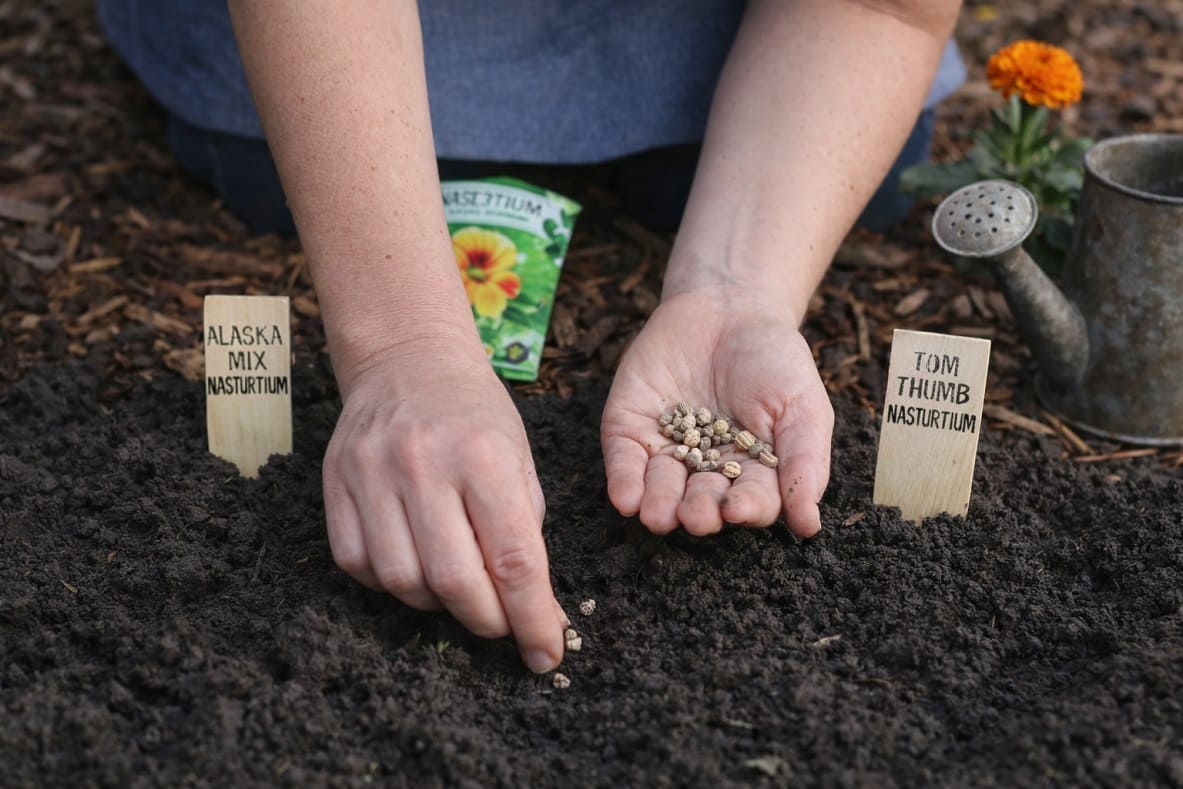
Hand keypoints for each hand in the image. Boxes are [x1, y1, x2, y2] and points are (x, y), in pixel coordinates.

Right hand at [322, 339, 566, 672]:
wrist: (408, 359)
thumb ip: (523, 528)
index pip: (513, 558)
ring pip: (402, 581)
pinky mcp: (335, 483)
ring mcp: (372, 473)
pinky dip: (389, 584)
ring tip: (457, 588)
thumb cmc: (475, 415)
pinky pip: (357, 563)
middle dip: (486, 621)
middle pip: (454, 580)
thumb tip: (532, 607)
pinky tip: (413, 567)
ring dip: (436, 604)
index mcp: (484, 456)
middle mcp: (424, 464)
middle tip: (502, 626)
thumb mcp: (518, 457)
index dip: (532, 617)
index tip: (547, 653)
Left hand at [602, 289, 832, 536]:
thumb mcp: (803, 407)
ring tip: (657, 517)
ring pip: (659, 488)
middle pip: (701, 501)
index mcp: (751, 474)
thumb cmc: (775, 360)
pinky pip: (623, 459)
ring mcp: (665, 450)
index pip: (750, 502)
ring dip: (658, 506)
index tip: (739, 509)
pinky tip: (627, 498)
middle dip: (697, 511)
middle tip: (695, 516)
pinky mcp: (630, 428)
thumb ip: (805, 463)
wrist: (729, 306)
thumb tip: (809, 526)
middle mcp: (705, 471)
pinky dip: (624, 479)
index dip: (745, 509)